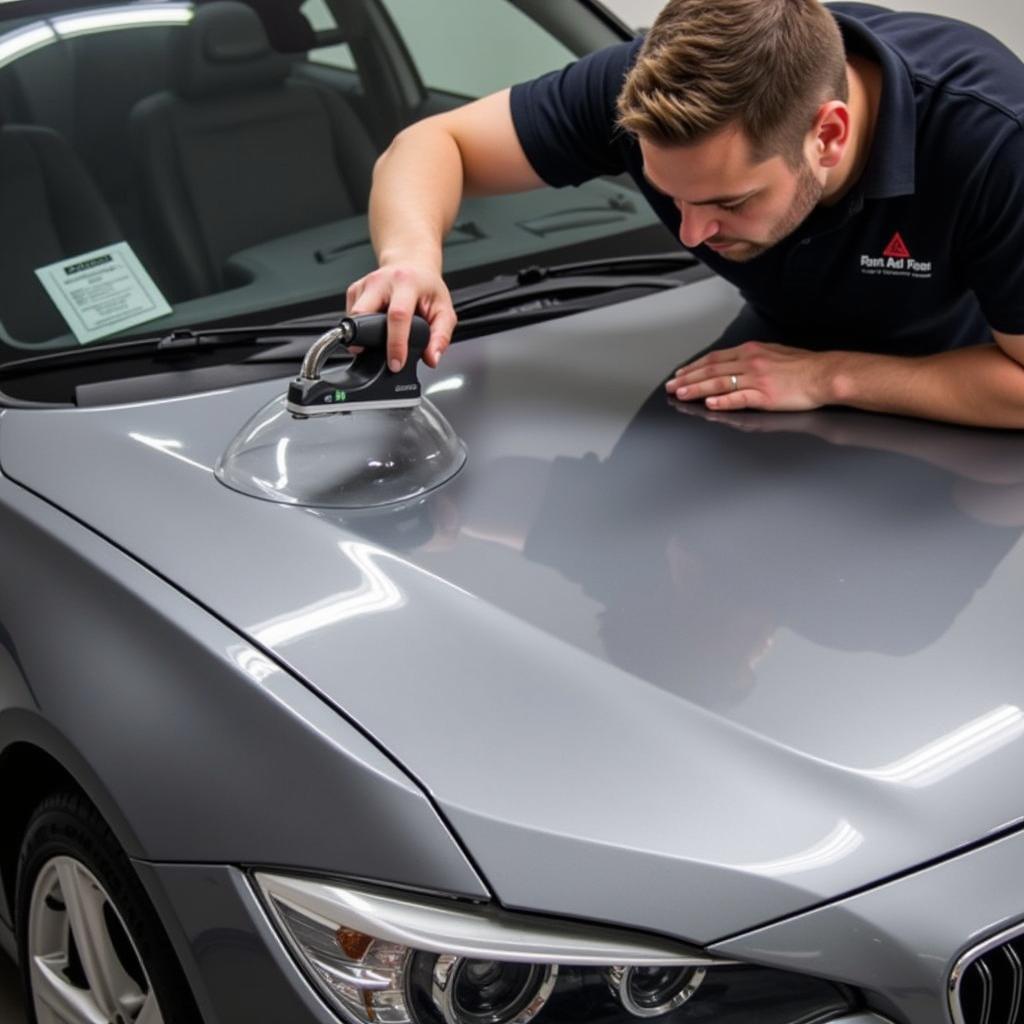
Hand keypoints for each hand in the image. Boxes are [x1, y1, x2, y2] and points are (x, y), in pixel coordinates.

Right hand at [346, 262, 456, 370]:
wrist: (412, 266)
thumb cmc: (427, 288)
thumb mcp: (443, 310)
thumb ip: (441, 336)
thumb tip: (432, 358)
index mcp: (406, 283)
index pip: (397, 315)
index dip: (395, 344)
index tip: (396, 363)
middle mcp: (382, 280)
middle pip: (363, 313)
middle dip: (365, 339)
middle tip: (376, 355)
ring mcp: (365, 284)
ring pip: (353, 316)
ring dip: (362, 334)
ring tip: (379, 339)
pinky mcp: (354, 290)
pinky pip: (350, 315)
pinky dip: (360, 327)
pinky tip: (373, 326)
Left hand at [665, 341, 837, 411]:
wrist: (824, 374)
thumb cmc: (802, 366)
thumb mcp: (772, 352)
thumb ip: (751, 358)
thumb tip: (733, 363)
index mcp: (751, 351)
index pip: (714, 358)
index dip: (694, 367)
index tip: (680, 374)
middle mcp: (750, 362)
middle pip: (711, 370)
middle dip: (688, 379)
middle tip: (671, 386)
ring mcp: (757, 379)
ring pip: (720, 384)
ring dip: (697, 389)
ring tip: (681, 394)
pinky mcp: (765, 396)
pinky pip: (739, 398)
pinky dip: (722, 401)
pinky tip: (709, 403)